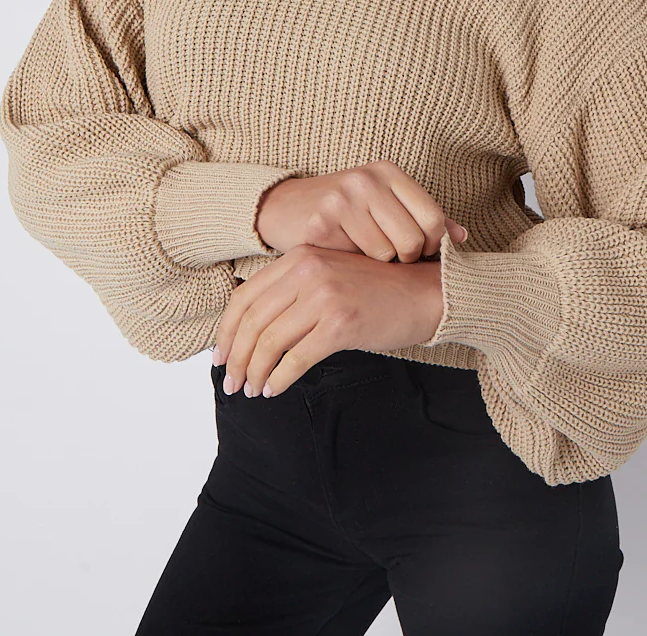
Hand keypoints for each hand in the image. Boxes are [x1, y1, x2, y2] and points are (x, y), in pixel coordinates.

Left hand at [211, 244, 445, 397]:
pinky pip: (296, 358)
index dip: (227, 330)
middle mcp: (308, 271)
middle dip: (236, 356)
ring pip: (270, 341)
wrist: (426, 293)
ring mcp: (324, 296)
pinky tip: (276, 388)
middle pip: (253, 321)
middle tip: (231, 381)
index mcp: (300, 256)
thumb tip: (254, 329)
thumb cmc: (379, 290)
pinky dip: (280, 378)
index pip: (246, 295)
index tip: (221, 355)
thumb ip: (296, 290)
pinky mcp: (340, 323)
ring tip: (252, 389)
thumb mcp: (331, 275)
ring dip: (255, 371)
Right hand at [256, 160, 467, 261]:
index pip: (434, 217)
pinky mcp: (324, 220)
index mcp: (389, 172)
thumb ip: (424, 219)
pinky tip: (346, 254)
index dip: (433, 245)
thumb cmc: (344, 214)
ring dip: (381, 264)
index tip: (419, 253)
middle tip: (390, 259)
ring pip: (389, 253)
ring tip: (365, 254)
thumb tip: (462, 237)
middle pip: (414, 239)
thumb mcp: (386, 208)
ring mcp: (345, 197)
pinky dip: (358, 265)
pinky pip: (362, 258)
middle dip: (407, 259)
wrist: (285, 210)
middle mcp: (368, 178)